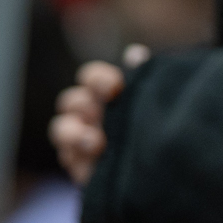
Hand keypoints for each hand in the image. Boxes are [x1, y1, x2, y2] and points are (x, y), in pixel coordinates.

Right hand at [49, 48, 145, 188]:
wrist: (161, 167)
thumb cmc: (154, 129)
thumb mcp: (153, 102)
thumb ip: (142, 78)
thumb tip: (135, 55)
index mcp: (105, 93)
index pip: (91, 77)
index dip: (98, 78)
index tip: (116, 87)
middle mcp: (88, 113)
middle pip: (70, 101)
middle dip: (83, 105)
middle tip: (100, 114)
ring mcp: (79, 138)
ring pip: (60, 128)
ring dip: (73, 133)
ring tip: (95, 142)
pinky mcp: (78, 164)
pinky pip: (67, 158)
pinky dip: (79, 158)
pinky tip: (96, 160)